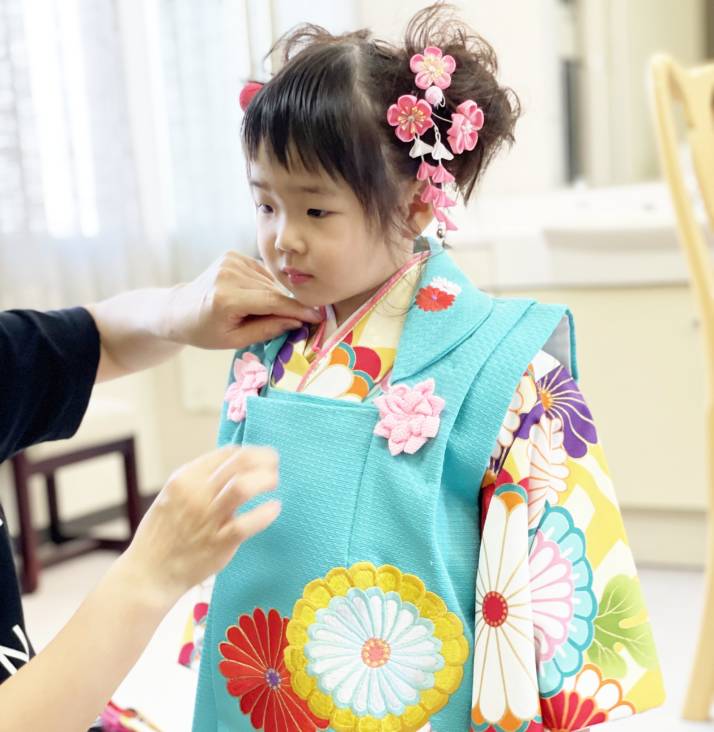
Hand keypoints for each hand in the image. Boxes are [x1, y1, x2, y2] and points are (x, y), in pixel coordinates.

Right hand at [117, 445, 280, 605]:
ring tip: (273, 483)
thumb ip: (201, 479)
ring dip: (267, 480)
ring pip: (244, 486)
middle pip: (240, 462)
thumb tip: (237, 464)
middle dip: (265, 459)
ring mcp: (207, 518)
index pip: (228, 452)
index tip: (263, 459)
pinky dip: (266, 513)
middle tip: (274, 466)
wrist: (149, 573)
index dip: (252, 452)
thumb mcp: (175, 494)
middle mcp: (196, 493)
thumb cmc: (166, 532)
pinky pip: (247, 523)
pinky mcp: (218, 543)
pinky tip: (274, 508)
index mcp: (186, 477)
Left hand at [163, 251, 321, 348]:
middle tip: (302, 320)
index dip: (297, 309)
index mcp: (226, 299)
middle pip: (273, 291)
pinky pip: (262, 274)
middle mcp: (229, 274)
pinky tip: (254, 297)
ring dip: (276, 297)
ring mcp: (230, 261)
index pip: (271, 302)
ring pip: (269, 282)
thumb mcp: (235, 340)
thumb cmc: (206, 331)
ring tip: (263, 312)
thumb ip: (267, 329)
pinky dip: (265, 287)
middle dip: (289, 306)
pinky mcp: (233, 255)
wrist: (179, 310)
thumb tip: (298, 321)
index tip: (318, 316)